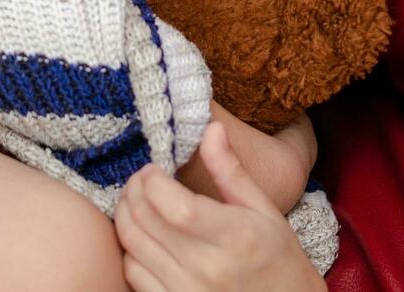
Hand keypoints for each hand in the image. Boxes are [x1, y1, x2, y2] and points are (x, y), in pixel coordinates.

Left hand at [116, 121, 325, 290]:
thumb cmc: (277, 256)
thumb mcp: (264, 209)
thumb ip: (231, 170)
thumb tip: (211, 128)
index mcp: (234, 236)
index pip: (176, 206)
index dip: (153, 181)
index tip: (153, 168)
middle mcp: (207, 267)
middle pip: (146, 222)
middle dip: (134, 190)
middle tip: (140, 177)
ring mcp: (186, 291)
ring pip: (132, 246)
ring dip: (125, 215)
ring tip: (135, 199)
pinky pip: (134, 275)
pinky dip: (129, 249)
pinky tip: (142, 234)